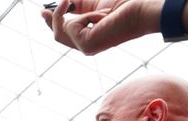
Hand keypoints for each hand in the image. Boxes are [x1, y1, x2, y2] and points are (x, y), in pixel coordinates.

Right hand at [41, 0, 159, 54]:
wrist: (143, 9)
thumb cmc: (126, 4)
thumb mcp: (94, 3)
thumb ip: (78, 5)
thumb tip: (63, 3)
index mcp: (89, 36)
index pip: (64, 33)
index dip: (52, 22)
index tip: (43, 11)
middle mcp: (87, 45)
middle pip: (58, 35)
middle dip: (52, 20)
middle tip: (44, 9)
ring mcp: (86, 48)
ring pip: (62, 30)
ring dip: (79, 15)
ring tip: (104, 12)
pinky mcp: (87, 45)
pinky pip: (73, 26)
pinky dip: (87, 16)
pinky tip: (105, 16)